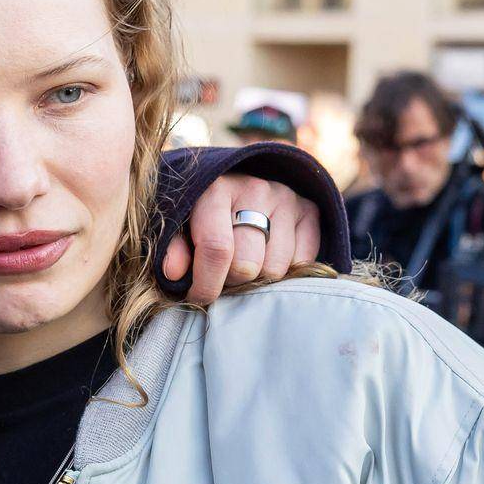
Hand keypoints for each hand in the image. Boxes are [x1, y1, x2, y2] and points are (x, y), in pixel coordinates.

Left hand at [164, 174, 322, 304]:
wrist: (240, 186)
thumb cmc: (203, 214)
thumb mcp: (180, 225)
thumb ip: (174, 247)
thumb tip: (174, 272)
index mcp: (216, 189)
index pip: (217, 248)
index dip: (206, 284)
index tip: (198, 297)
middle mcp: (255, 189)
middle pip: (248, 265)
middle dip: (232, 280)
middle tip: (224, 274)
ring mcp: (286, 198)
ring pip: (276, 269)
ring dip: (259, 277)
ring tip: (246, 263)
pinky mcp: (309, 210)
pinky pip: (303, 263)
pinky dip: (286, 270)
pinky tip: (269, 255)